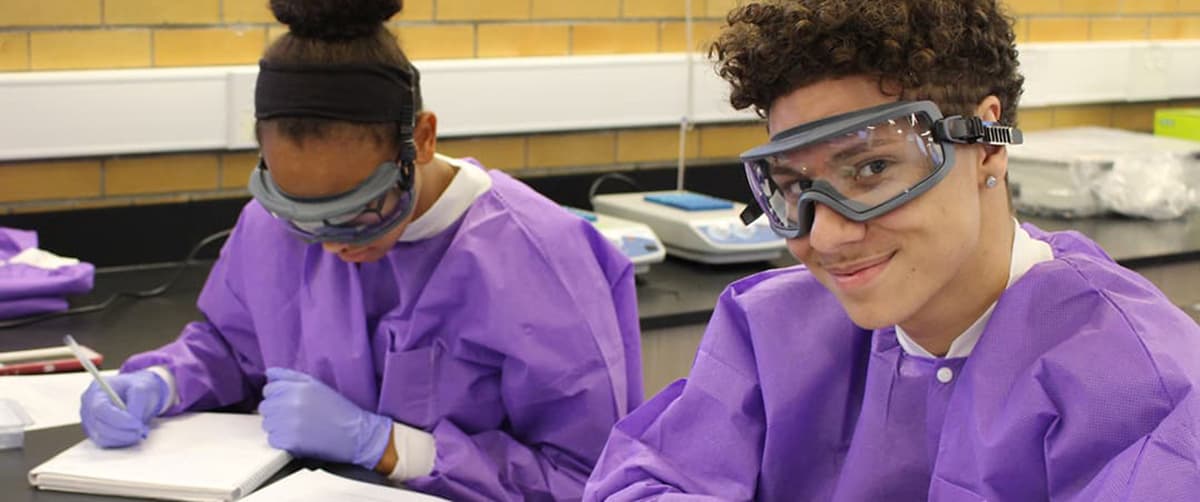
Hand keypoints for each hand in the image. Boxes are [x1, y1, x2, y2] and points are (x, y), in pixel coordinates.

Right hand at [79, 370, 168, 447]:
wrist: (134, 392)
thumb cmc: (136, 387)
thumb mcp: (142, 386)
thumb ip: (137, 401)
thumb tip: (133, 418)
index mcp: (96, 390)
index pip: (99, 409)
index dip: (118, 419)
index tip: (137, 423)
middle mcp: (87, 406)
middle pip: (99, 425)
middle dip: (123, 431)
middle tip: (141, 430)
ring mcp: (88, 420)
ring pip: (101, 437)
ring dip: (123, 438)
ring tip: (139, 431)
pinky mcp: (93, 431)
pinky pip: (104, 442)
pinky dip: (120, 441)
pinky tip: (132, 434)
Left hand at [258, 367, 392, 468]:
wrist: (355, 433)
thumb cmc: (338, 408)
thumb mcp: (316, 385)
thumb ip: (290, 376)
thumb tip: (269, 372)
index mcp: (297, 388)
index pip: (268, 389)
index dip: (278, 396)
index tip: (290, 403)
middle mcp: (290, 404)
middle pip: (265, 407)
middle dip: (276, 411)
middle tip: (295, 416)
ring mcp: (288, 424)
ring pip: (267, 424)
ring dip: (278, 426)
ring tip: (298, 427)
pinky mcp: (289, 442)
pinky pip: (273, 440)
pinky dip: (283, 441)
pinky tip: (298, 438)